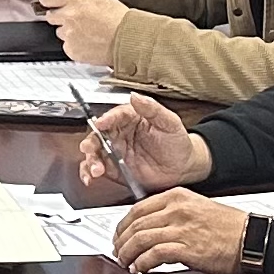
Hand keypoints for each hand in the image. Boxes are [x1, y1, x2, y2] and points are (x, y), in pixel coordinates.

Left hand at [37, 0, 126, 63]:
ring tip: (87, 31)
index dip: (49, 0)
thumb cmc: (118, 18)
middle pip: (50, 16)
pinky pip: (67, 46)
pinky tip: (88, 42)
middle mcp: (68, 17)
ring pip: (60, 32)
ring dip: (69, 32)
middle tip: (76, 19)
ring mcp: (68, 35)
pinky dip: (75, 45)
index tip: (51, 2)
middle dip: (60, 17)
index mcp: (74, 1)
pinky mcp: (72, 50)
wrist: (127, 39)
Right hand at [76, 91, 206, 191]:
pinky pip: (97, 169)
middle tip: (89, 148)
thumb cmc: (177, 142)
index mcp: (131, 118)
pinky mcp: (114, 168)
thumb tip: (135, 96)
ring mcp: (115, 152)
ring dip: (90, 160)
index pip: (114, 116)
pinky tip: (91, 177)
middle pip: (98, 135)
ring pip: (95, 152)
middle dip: (91, 142)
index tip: (100, 124)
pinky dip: (90, 173)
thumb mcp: (169, 122)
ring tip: (96, 169)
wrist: (183, 168)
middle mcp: (119, 134)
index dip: (106, 120)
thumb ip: (152, 109)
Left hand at [110, 190, 251, 273]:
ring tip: (125, 262)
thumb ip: (174, 214)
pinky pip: (153, 255)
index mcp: (177, 197)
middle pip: (135, 224)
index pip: (138, 209)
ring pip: (139, 239)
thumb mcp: (198, 209)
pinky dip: (142, 263)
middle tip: (118, 251)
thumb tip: (152, 228)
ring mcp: (180, 229)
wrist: (253, 239)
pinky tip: (140, 269)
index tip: (119, 235)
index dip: (123, 225)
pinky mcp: (185, 249)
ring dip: (128, 254)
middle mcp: (176, 209)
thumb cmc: (231, 228)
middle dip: (121, 241)